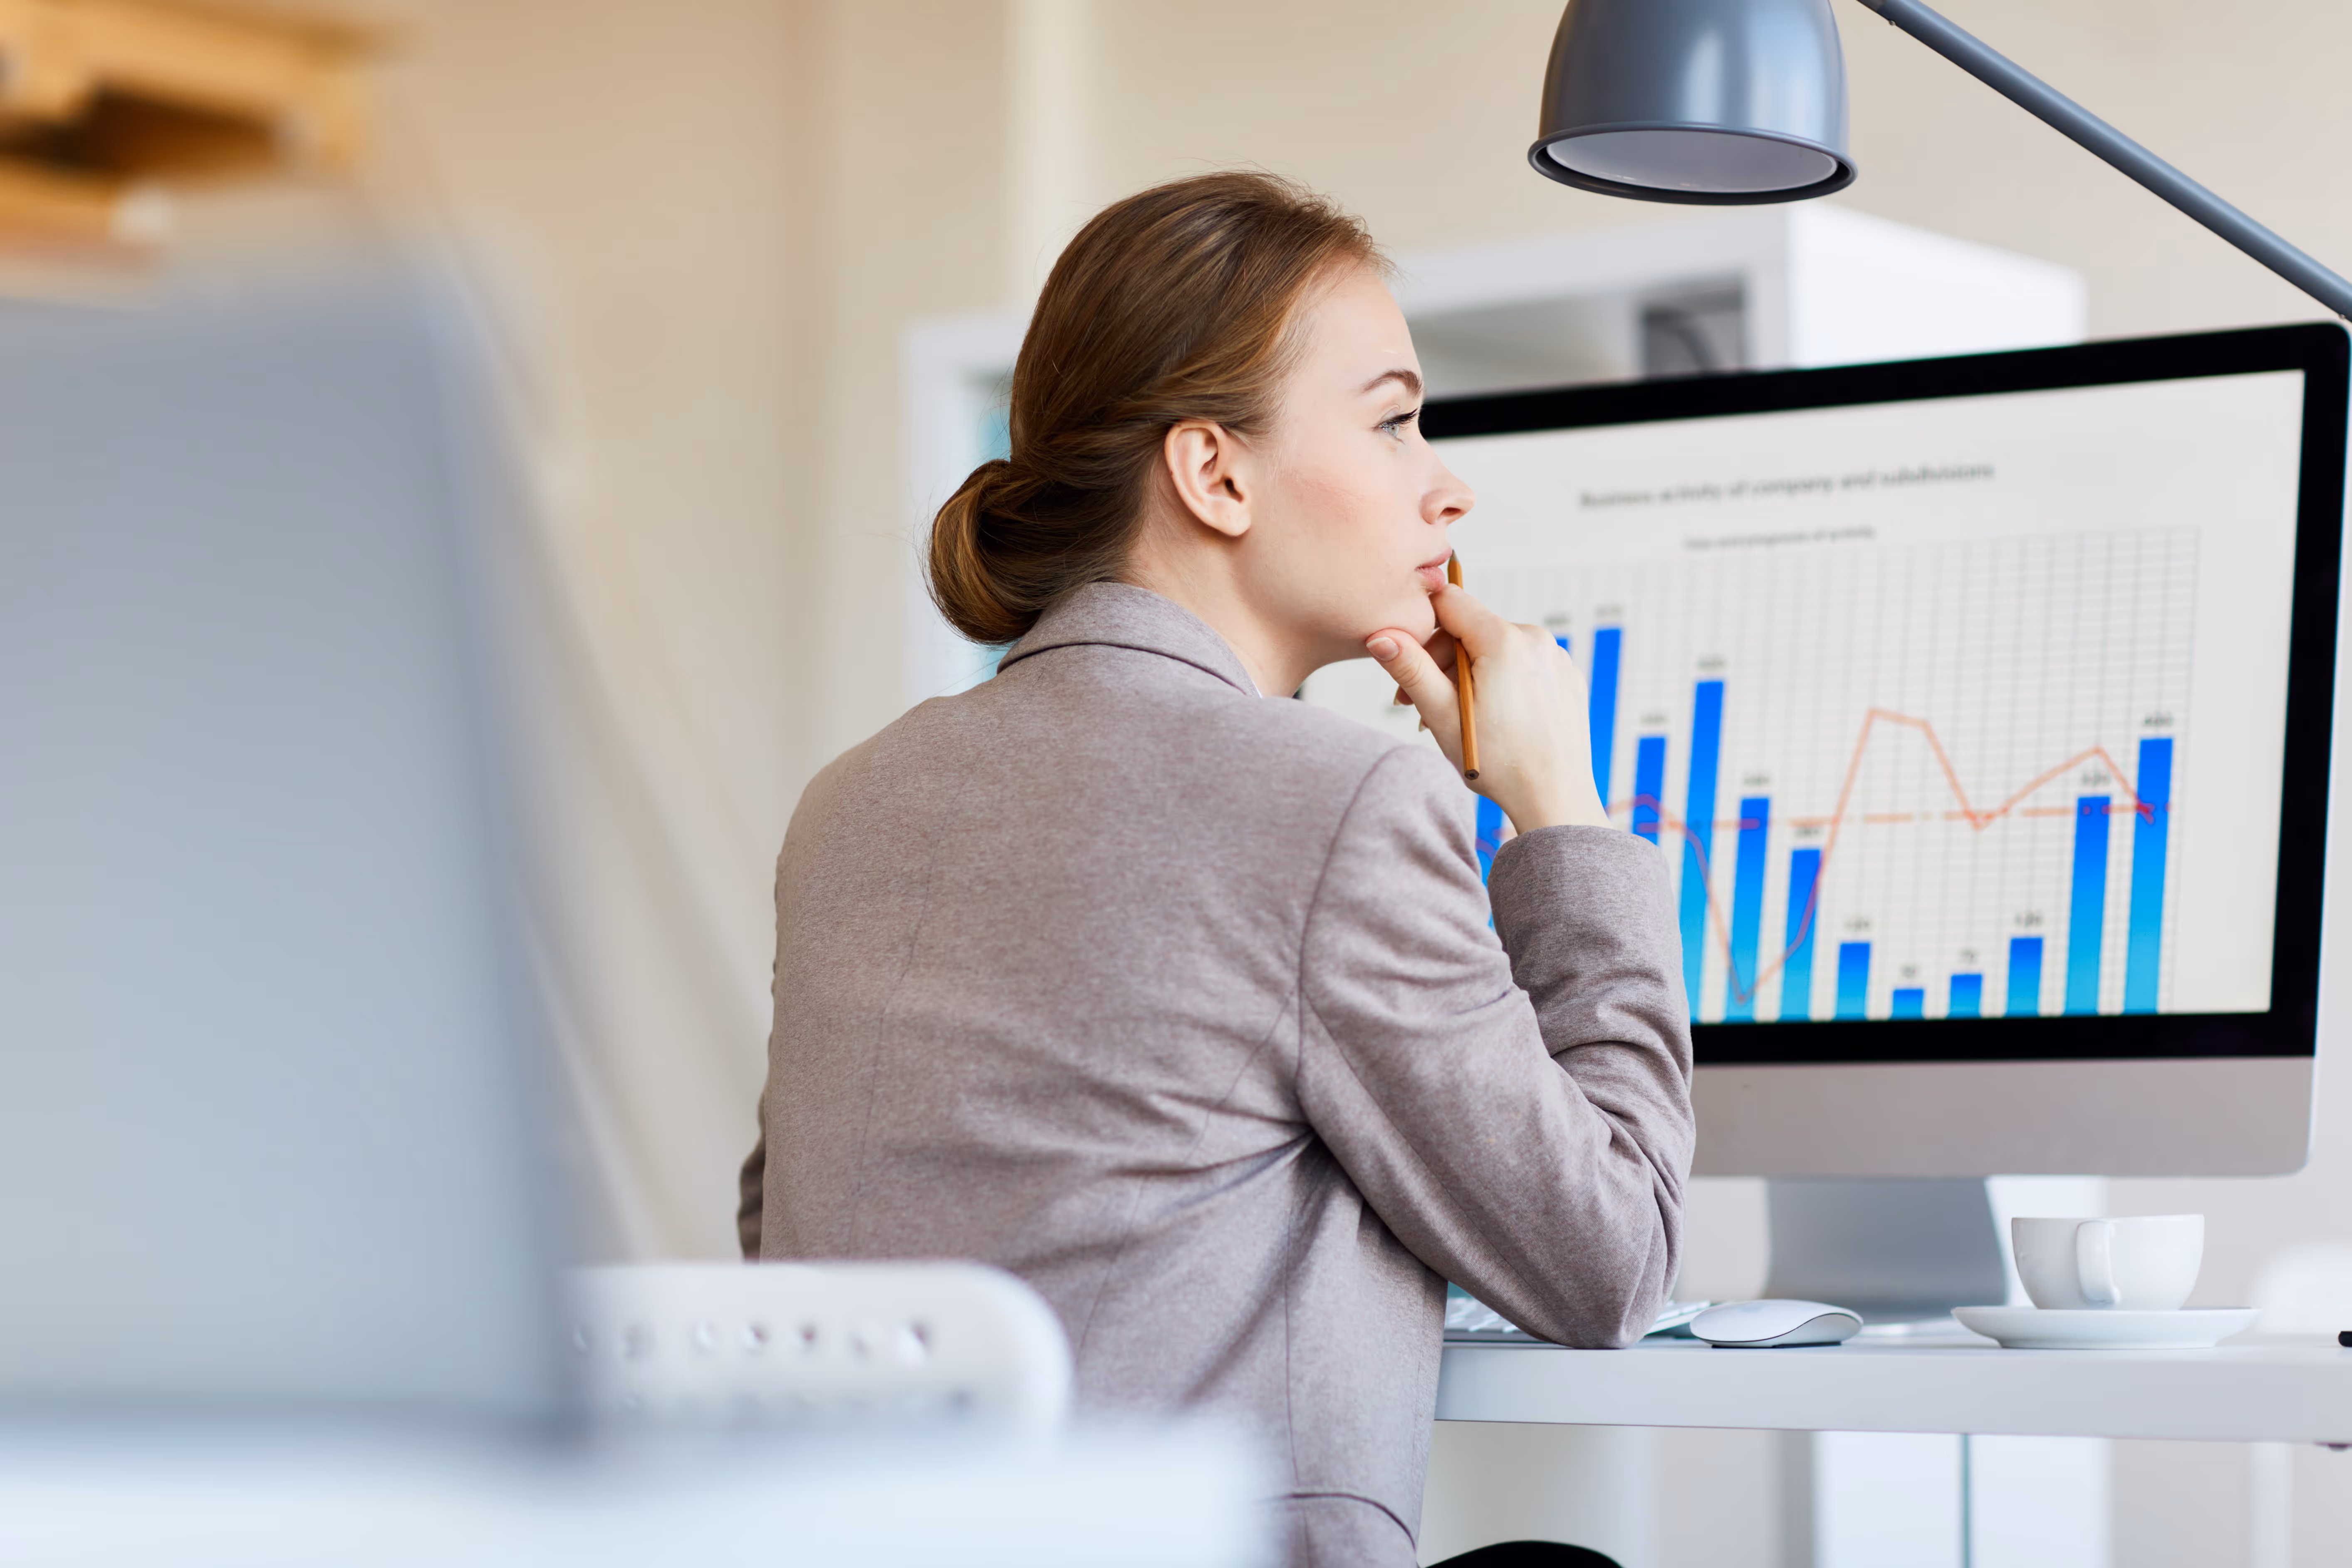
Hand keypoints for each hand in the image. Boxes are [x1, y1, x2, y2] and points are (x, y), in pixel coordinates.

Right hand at [1365, 586, 1611, 832]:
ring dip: (1468, 675)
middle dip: (1441, 662)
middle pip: (1472, 630)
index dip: (1421, 628)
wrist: (1555, 800)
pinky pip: (1522, 665)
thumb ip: (1411, 668)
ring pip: (1495, 649)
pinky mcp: (1567, 677)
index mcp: (1504, 639)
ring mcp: (1556, 657)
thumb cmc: (1498, 762)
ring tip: (1454, 718)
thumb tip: (1380, 635)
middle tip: (1417, 706)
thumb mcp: (1442, 714)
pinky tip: (1490, 719)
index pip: (1450, 602)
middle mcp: (1536, 638)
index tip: (1408, 665)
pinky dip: (1499, 682)